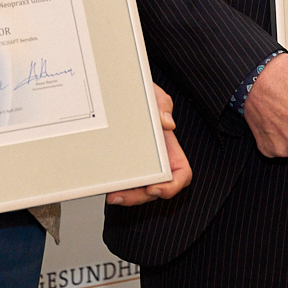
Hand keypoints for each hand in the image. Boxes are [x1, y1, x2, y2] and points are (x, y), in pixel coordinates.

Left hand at [109, 84, 193, 205]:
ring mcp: (139, 165)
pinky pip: (122, 182)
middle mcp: (156, 160)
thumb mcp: (154, 95)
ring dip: (127, 196)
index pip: (181, 173)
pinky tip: (106, 185)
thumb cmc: (141, 95)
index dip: (173, 186)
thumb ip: (163, 104)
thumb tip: (167, 123)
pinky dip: (116, 187)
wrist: (118, 90)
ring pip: (137, 190)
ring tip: (112, 194)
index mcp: (169, 148)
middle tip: (123, 195)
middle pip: (155, 188)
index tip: (156, 187)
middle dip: (140, 196)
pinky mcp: (121, 165)